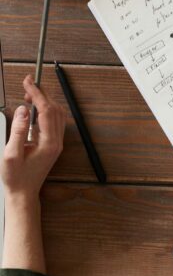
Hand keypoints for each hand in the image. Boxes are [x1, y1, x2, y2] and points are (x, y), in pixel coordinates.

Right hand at [1, 76, 65, 200]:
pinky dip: (47, 110)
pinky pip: (55, 121)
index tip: (28, 81)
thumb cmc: (16, 178)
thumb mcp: (10, 155)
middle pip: (55, 109)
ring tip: (29, 96)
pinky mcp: (54, 144)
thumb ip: (17, 131)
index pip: (46, 110)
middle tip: (27, 84)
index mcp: (48, 143)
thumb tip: (22, 110)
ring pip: (57, 113)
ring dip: (45, 101)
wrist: (24, 194)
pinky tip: (34, 109)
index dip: (37, 93)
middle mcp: (57, 142)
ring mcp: (57, 143)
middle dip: (42, 93)